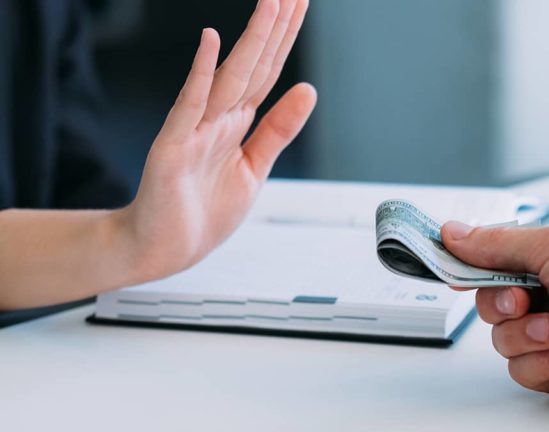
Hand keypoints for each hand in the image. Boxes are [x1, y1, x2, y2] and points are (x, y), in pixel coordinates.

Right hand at [113, 0, 314, 280]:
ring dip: (251, 41)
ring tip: (270, 5)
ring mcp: (193, 130)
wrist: (163, 249)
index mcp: (237, 124)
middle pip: (254, 66)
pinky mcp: (172, 149)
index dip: (285, 39)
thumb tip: (307, 90)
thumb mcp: (254, 168)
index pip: (268, 72)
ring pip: (229, 78)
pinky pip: (189, 108)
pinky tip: (211, 44)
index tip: (300, 5)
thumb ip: (278, 130)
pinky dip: (201, 76)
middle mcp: (217, 119)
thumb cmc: (202, 212)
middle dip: (275, 28)